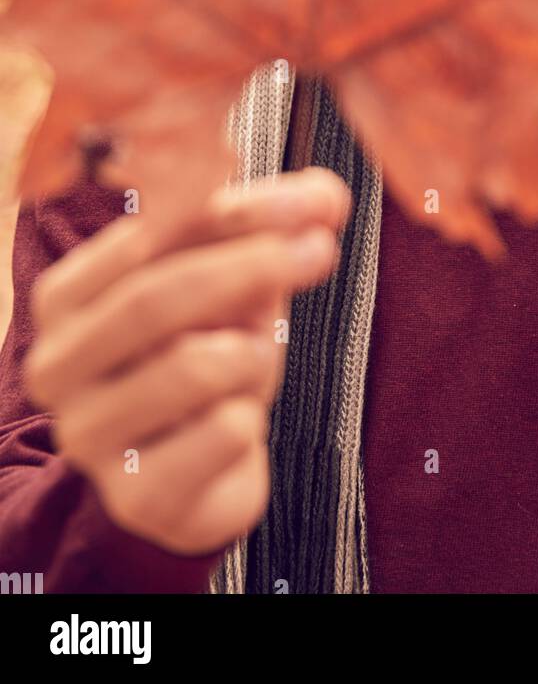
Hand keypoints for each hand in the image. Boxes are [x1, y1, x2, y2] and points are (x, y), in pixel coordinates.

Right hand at [23, 167, 349, 555]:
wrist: (197, 476)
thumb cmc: (205, 356)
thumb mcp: (231, 284)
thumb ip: (268, 232)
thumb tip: (327, 194)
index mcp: (67, 297)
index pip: (148, 235)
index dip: (237, 212)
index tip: (316, 201)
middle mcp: (57, 364)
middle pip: (155, 297)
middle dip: (250, 266)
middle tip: (321, 250)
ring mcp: (86, 435)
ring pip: (194, 366)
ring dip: (253, 354)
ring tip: (255, 362)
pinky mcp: (134, 496)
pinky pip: (224, 432)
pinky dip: (252, 416)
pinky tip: (237, 423)